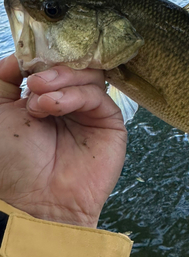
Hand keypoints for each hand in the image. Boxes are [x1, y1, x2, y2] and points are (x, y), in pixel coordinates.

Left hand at [0, 54, 126, 227]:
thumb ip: (5, 78)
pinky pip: (98, 96)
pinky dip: (75, 95)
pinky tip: (53, 107)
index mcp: (45, 99)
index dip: (44, 56)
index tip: (29, 58)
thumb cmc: (11, 163)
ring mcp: (91, 114)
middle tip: (33, 82)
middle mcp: (70, 104)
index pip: (54, 64)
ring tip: (39, 101)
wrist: (32, 201)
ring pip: (89, 76)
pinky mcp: (110, 124)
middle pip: (75, 66)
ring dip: (61, 81)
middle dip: (53, 68)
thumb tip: (21, 55)